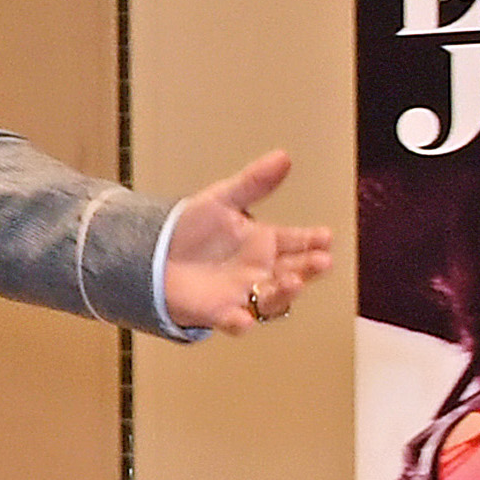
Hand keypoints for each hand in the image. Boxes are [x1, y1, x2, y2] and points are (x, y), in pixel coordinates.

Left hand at [160, 148, 331, 337]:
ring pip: (273, 298)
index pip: (297, 242)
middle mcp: (260, 270)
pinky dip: (241, 322)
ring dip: (285, 292)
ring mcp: (243, 293)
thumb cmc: (191, 229)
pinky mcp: (220, 312)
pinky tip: (246, 319)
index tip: (325, 236)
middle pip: (294, 271)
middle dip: (310, 267)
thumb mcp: (223, 199)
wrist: (154, 254)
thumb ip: (253, 181)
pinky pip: (235, 321)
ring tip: (295, 281)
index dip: (312, 240)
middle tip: (322, 261)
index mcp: (264, 243)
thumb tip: (283, 157)